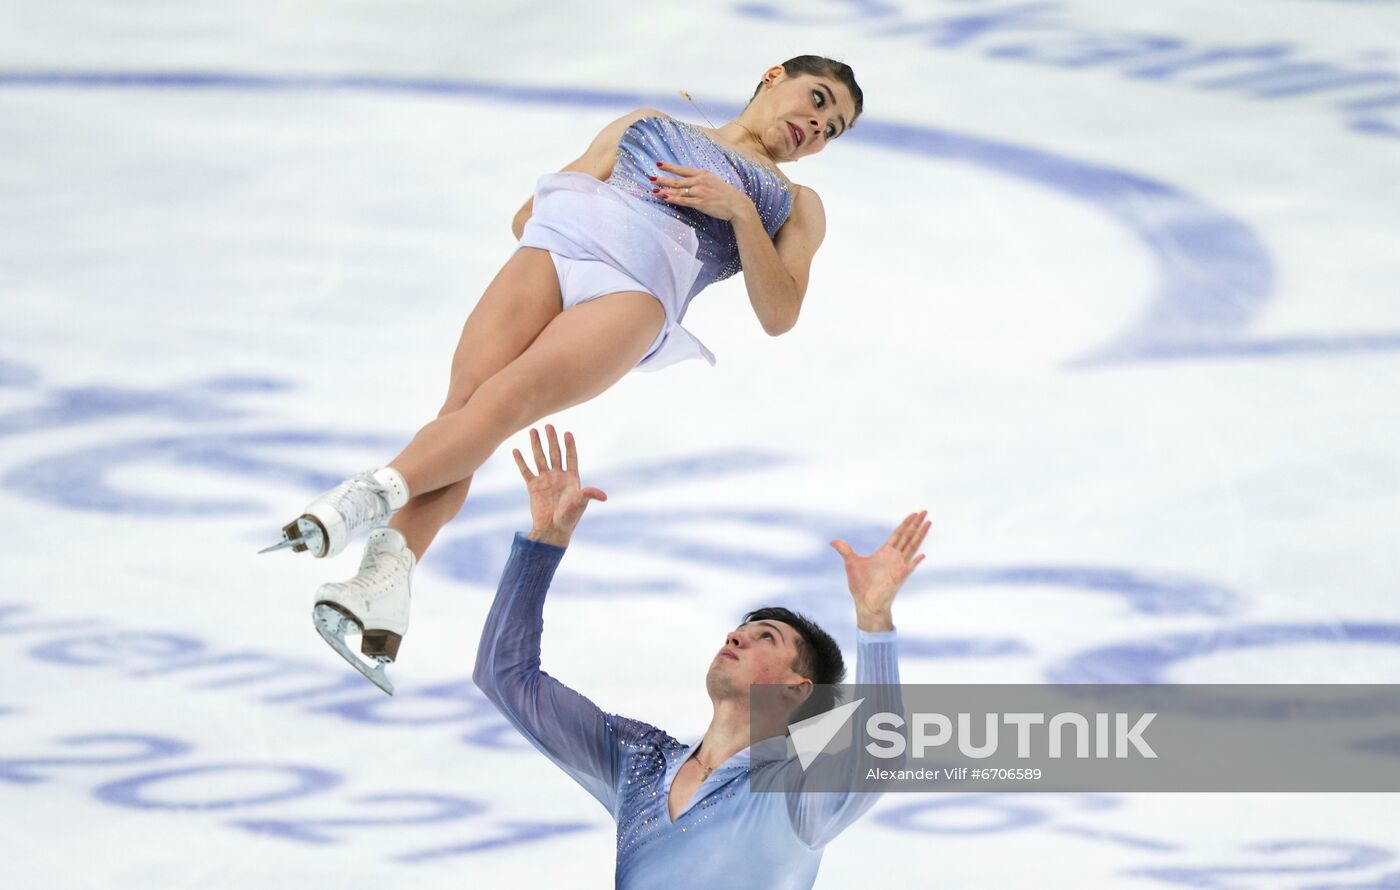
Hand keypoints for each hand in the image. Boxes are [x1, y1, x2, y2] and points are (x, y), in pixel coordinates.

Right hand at [512, 425, 606, 547]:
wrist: (552, 530)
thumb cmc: (569, 518)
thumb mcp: (580, 504)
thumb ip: (589, 496)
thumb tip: (603, 496)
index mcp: (571, 478)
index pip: (571, 457)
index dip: (569, 445)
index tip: (567, 433)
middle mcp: (558, 476)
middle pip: (555, 453)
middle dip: (552, 440)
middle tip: (549, 426)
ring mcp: (545, 480)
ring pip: (540, 458)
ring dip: (536, 445)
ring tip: (533, 431)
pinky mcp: (533, 487)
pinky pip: (526, 471)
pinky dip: (521, 461)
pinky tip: (516, 450)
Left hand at [651, 162, 752, 221]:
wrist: (737, 204)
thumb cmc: (726, 194)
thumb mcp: (714, 181)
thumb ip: (702, 180)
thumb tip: (690, 181)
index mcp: (703, 174)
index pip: (682, 169)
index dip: (670, 167)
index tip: (659, 164)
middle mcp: (700, 181)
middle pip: (677, 180)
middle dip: (663, 179)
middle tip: (650, 177)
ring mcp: (699, 191)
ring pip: (678, 190)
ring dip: (665, 190)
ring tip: (654, 189)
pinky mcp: (700, 202)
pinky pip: (683, 200)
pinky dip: (673, 198)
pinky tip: (664, 197)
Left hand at [830, 511, 930, 631]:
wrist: (866, 603)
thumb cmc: (860, 586)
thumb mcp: (851, 564)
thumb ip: (845, 550)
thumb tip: (833, 542)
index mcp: (885, 552)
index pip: (898, 534)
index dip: (905, 524)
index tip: (913, 514)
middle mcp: (894, 557)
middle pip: (908, 536)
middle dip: (916, 524)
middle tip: (924, 511)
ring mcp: (899, 566)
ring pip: (912, 546)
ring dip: (920, 535)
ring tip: (929, 523)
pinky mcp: (900, 577)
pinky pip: (910, 567)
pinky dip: (916, 561)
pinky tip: (923, 555)